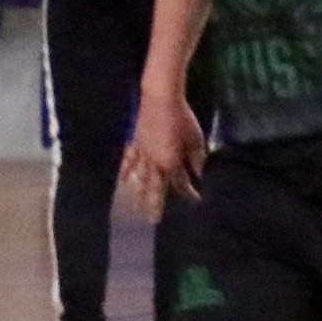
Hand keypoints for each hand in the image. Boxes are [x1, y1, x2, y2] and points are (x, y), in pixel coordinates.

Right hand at [122, 97, 205, 213]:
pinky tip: (123, 181)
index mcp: (171, 162)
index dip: (189, 192)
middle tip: (152, 220)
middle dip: (154, 204)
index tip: (196, 200)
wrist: (160, 100)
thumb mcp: (196, 139)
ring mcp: (141, 153)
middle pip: (154, 187)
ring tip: (134, 208)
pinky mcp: (135, 144)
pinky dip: (126, 173)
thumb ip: (196, 158)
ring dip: (138, 194)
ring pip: (139, 179)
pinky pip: (129, 162)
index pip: (180, 183)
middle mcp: (154, 162)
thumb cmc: (182, 118)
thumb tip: (198, 173)